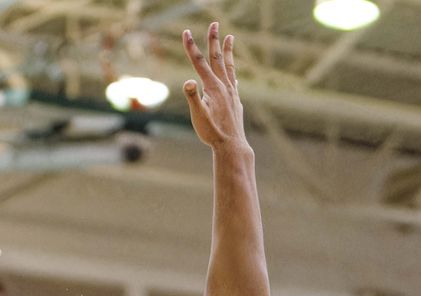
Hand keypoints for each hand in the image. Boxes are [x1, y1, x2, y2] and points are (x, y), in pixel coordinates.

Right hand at [182, 22, 246, 149]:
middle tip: (214, 24)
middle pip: (217, 58)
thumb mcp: (198, 116)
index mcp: (213, 87)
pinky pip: (233, 81)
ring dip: (227, 51)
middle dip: (214, 40)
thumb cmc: (212, 133)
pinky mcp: (235, 101)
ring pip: (228, 67)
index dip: (191, 47)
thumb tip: (188, 82)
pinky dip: (232, 72)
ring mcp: (232, 93)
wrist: (232, 146)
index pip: (199, 63)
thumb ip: (193, 98)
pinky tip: (233, 74)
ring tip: (230, 37)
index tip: (186, 32)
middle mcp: (225, 86)